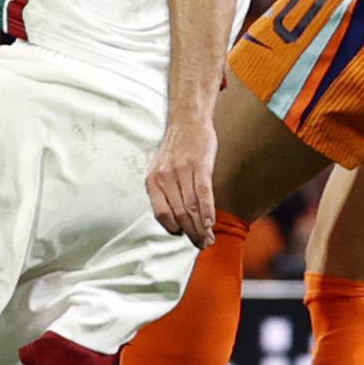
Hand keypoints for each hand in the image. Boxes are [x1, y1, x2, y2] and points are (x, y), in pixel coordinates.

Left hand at [146, 110, 217, 247]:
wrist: (188, 120)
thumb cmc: (177, 148)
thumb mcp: (161, 169)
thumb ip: (166, 191)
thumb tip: (177, 218)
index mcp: (152, 180)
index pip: (161, 214)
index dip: (173, 229)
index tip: (184, 236)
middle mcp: (164, 177)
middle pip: (178, 214)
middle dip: (191, 233)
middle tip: (201, 244)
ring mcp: (181, 171)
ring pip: (191, 207)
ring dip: (201, 227)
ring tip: (208, 239)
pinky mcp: (199, 165)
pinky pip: (202, 194)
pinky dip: (207, 212)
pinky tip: (211, 224)